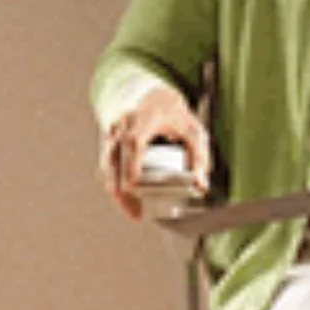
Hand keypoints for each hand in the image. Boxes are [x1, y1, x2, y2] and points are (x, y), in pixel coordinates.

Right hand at [99, 85, 211, 221]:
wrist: (150, 96)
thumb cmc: (173, 114)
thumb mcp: (193, 130)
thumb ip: (199, 156)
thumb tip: (201, 185)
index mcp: (144, 117)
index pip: (134, 141)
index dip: (132, 164)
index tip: (133, 185)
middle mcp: (123, 124)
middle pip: (115, 158)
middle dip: (123, 188)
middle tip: (137, 212)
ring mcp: (112, 134)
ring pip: (107, 166)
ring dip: (117, 192)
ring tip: (134, 213)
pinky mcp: (108, 144)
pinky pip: (107, 168)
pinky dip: (115, 187)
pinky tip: (127, 203)